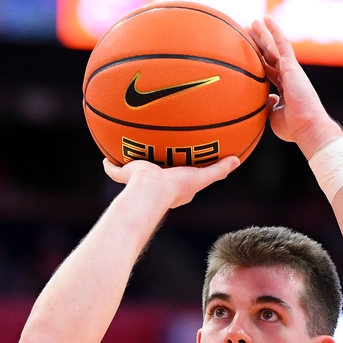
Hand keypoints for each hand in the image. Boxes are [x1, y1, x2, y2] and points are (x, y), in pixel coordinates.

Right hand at [102, 156, 239, 208]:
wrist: (151, 190)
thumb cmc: (176, 186)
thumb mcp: (201, 177)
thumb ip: (218, 170)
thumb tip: (237, 160)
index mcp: (172, 187)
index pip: (178, 178)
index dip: (180, 171)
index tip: (181, 163)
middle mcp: (155, 184)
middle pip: (154, 173)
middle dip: (155, 166)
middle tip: (156, 155)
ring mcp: (138, 181)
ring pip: (133, 171)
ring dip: (130, 165)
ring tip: (128, 152)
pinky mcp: (125, 176)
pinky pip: (114, 170)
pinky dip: (109, 166)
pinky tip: (105, 158)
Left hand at [249, 16, 342, 158]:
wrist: (307, 126)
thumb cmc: (294, 128)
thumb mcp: (275, 117)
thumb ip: (269, 106)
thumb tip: (265, 100)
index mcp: (285, 87)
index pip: (269, 69)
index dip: (260, 59)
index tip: (249, 51)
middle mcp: (288, 76)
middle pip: (271, 55)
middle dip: (260, 43)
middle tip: (250, 30)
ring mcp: (291, 70)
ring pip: (275, 46)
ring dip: (264, 33)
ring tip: (254, 22)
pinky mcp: (292, 66)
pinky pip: (282, 44)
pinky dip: (275, 31)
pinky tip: (267, 20)